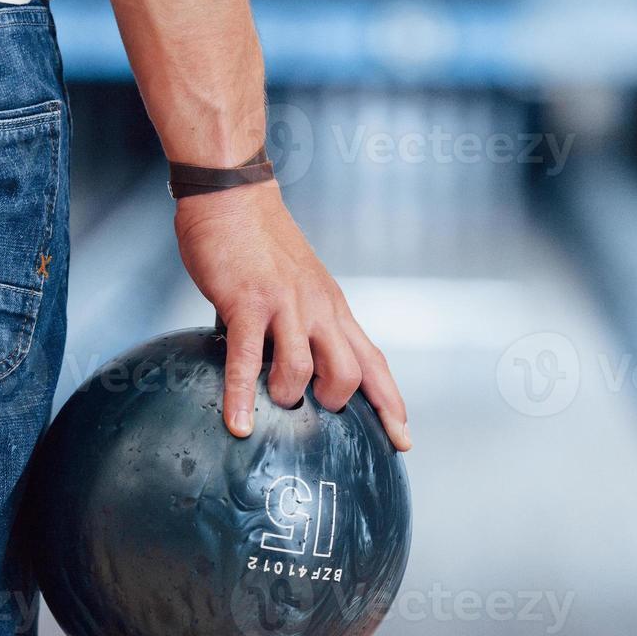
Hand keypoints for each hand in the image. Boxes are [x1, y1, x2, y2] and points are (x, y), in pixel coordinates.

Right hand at [174, 181, 411, 451]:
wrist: (233, 196)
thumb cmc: (259, 244)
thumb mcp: (299, 285)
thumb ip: (301, 324)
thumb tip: (286, 365)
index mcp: (332, 308)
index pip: (373, 361)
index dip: (390, 403)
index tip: (402, 439)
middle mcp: (318, 309)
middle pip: (350, 372)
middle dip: (336, 402)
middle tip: (314, 409)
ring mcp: (285, 305)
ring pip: (304, 369)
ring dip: (289, 396)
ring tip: (272, 400)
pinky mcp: (248, 303)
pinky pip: (246, 360)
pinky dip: (242, 396)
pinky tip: (239, 423)